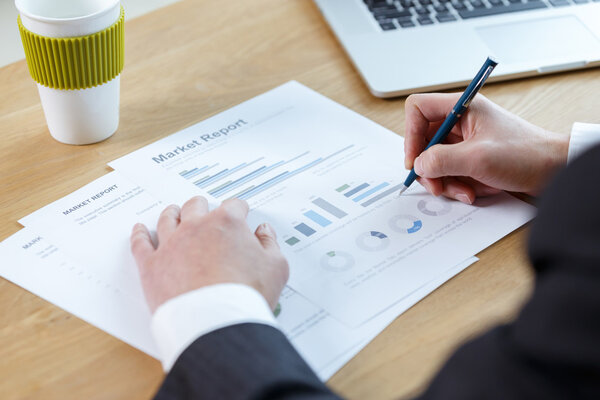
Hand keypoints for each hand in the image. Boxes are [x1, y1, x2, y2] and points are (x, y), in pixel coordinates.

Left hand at [130, 196, 288, 312]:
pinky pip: (140, 243)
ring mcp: (171, 244)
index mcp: (227, 223)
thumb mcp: (276, 267)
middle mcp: (196, 227)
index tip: (240, 213)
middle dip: (203, 206)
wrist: (216, 321)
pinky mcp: (151, 265)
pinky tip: (139, 229)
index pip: (234, 206)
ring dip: (171, 213)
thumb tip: (264, 232)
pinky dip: (138, 234)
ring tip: (173, 211)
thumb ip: (270, 244)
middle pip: (196, 206)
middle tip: (204, 209)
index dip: (239, 210)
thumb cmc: (247, 295)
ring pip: (167, 219)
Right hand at [404, 93, 568, 202]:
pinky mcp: (471, 159)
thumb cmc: (527, 154)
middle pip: (424, 141)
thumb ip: (441, 160)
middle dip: (428, 167)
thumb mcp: (477, 158)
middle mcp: (461, 122)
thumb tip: (418, 166)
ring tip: (464, 191)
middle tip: (436, 184)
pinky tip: (474, 192)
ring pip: (435, 161)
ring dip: (444, 181)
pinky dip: (457, 185)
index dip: (410, 134)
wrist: (555, 170)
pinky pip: (450, 172)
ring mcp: (466, 141)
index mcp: (462, 108)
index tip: (414, 159)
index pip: (418, 109)